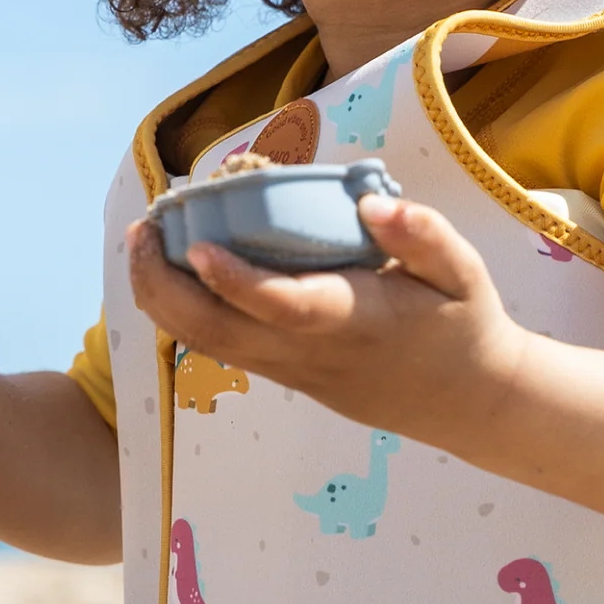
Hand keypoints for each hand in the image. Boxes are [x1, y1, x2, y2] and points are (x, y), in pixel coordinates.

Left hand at [126, 195, 532, 449]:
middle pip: (215, 331)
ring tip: (140, 242)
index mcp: (353, 320)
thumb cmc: (459, 323)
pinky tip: (165, 269)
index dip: (234, 280)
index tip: (196, 245)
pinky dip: (179, 310)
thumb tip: (372, 203)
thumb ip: (422, 236)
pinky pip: (215, 345)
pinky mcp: (276, 372)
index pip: (282, 306)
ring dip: (160, 296)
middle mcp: (306, 351)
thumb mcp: (464, 272)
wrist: (463, 400)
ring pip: (203, 343)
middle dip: (164, 284)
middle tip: (143, 229)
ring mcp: (285, 368)